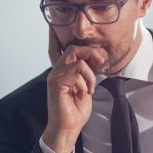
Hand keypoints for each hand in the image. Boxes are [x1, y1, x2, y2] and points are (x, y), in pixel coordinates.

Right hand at [43, 28, 106, 152]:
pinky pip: (77, 70)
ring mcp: (54, 76)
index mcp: (61, 72)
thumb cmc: (76, 111)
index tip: (53, 25)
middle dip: (90, 52)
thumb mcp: (85, 87)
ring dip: (90, 72)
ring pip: (77, 57)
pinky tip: (85, 92)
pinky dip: (86, 80)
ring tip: (90, 87)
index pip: (56, 49)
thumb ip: (85, 73)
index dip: (54, 37)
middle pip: (72, 48)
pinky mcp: (56, 82)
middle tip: (100, 64)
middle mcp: (56, 71)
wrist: (68, 127)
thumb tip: (94, 59)